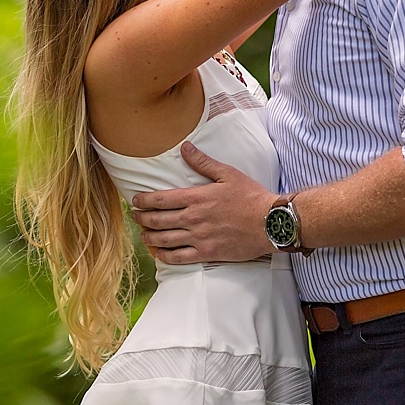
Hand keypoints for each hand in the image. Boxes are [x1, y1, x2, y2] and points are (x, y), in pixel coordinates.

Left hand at [130, 145, 275, 264]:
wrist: (269, 223)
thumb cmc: (250, 196)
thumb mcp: (227, 173)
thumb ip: (203, 162)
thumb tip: (185, 147)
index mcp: (197, 197)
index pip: (161, 199)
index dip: (144, 200)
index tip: (135, 200)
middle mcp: (193, 219)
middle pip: (158, 220)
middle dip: (142, 218)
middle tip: (134, 217)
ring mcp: (199, 238)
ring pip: (164, 240)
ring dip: (149, 237)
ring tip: (142, 235)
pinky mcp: (207, 254)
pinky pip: (179, 258)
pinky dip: (164, 256)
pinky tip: (158, 254)